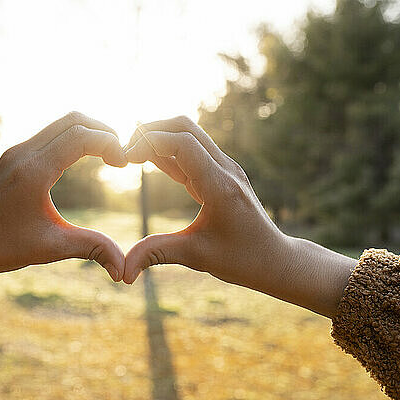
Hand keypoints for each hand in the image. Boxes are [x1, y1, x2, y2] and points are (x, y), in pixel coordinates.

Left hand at [0, 112, 127, 282]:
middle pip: (73, 120)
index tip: (124, 164)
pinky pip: (50, 134)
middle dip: (104, 132)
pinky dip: (73, 137)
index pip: (80, 137)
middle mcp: (23, 153)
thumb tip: (124, 270)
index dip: (110, 144)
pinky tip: (85, 158)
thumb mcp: (53, 248)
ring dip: (89, 133)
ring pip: (61, 123)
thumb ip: (93, 248)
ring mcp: (16, 152)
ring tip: (108, 156)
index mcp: (33, 171)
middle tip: (120, 156)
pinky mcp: (14, 156)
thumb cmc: (5, 248)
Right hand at [123, 116, 354, 316]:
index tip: (125, 158)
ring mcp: (225, 169)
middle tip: (125, 150)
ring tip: (131, 155)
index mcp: (220, 186)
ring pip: (189, 134)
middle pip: (185, 126)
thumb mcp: (197, 256)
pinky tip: (149, 161)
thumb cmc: (243, 260)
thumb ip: (157, 254)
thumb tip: (123, 272)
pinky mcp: (221, 174)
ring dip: (159, 137)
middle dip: (151, 130)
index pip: (182, 143)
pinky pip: (192, 151)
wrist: (275, 259)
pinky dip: (168, 151)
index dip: (149, 143)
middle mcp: (225, 169)